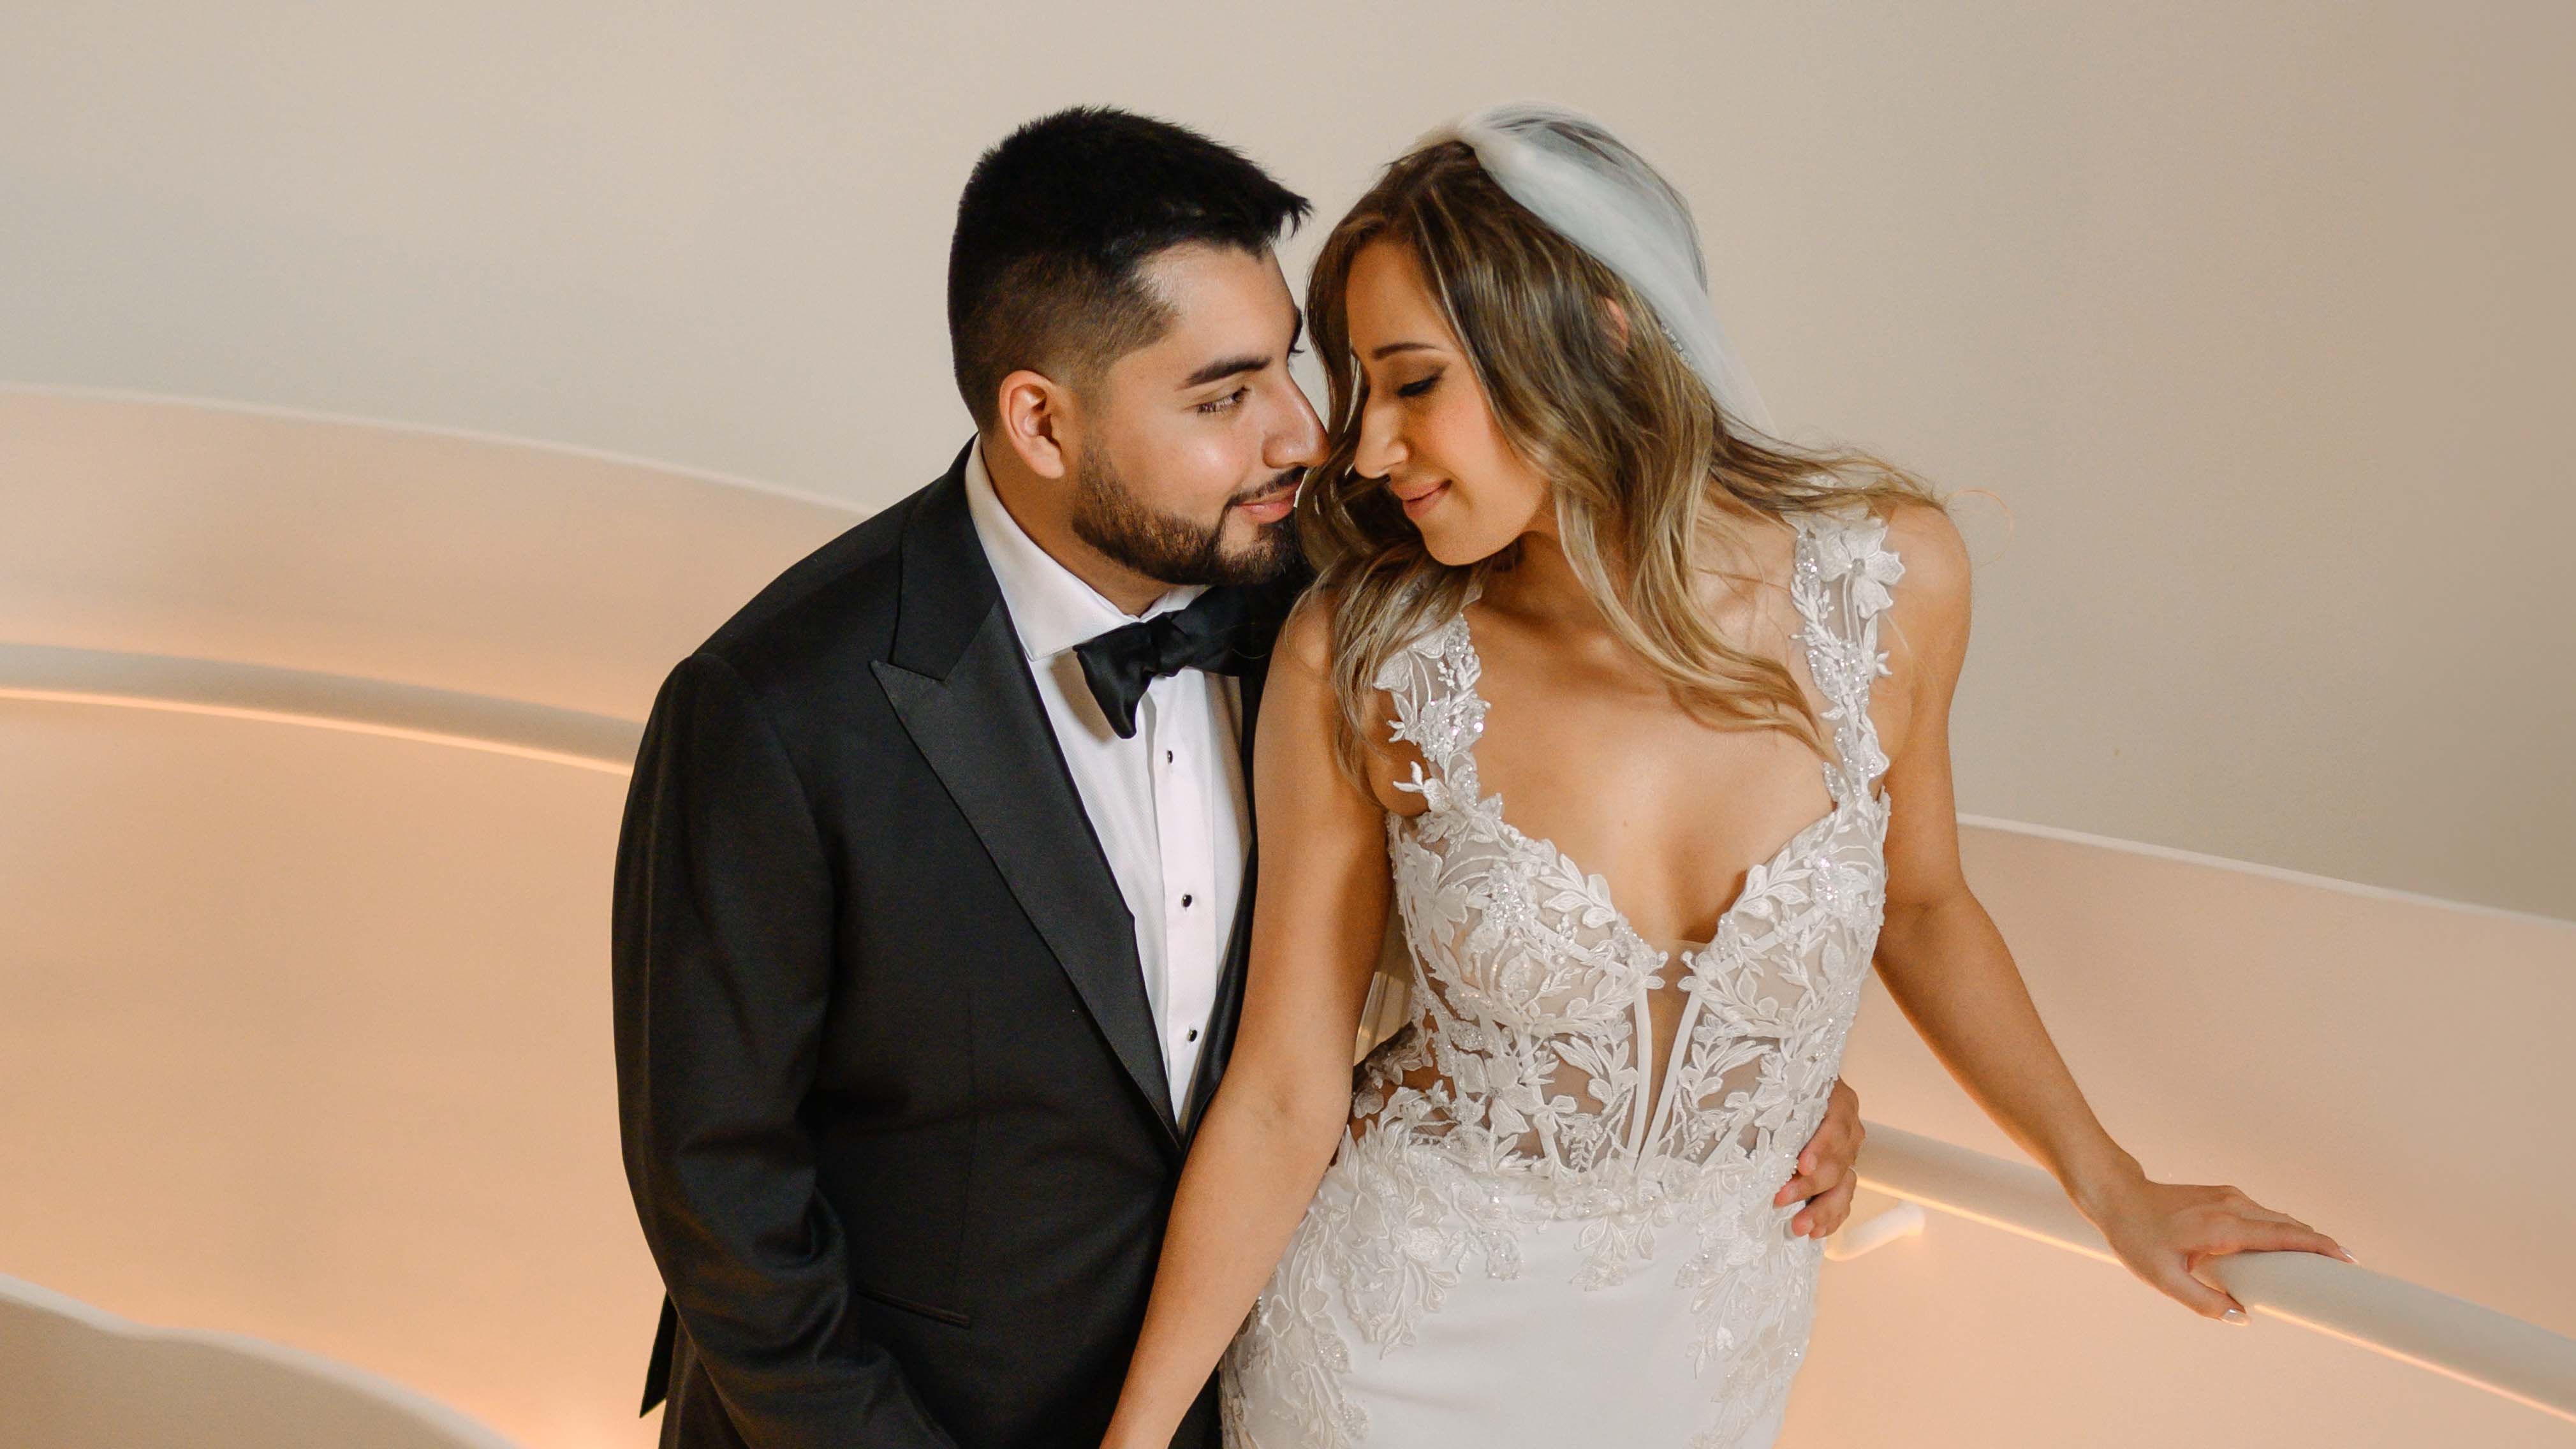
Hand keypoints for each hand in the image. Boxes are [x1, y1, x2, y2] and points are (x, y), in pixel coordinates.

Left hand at [1773, 1076, 1863, 1238]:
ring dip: (1823, 1209)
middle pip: (1838, 1160)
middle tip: (1781, 1198)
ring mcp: (1847, 1151)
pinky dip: (1831, 1216)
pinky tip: (1816, 1230)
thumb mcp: (1771, 1088)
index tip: (1801, 1166)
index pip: (1834, 1125)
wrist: (1787, 1091)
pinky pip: (1844, 1198)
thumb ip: (1762, 1102)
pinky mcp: (1842, 1172)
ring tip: (1800, 1226)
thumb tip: (1730, 1119)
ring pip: (1845, 1184)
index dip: (1821, 1148)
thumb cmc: (1775, 1087)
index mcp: (1835, 1099)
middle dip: (1810, 1184)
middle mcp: (1847, 1126)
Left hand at [2080, 1168, 2356, 1322]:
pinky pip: (2263, 1215)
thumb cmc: (2136, 1237)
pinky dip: (2281, 1231)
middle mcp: (2232, 1206)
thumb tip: (2241, 1317)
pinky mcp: (2225, 1196)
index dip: (2318, 1247)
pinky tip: (2287, 1252)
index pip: (2282, 1235)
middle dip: (2319, 1247)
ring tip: (2324, 1267)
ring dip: (2300, 1239)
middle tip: (2347, 1273)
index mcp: (2222, 1227)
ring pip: (2277, 1219)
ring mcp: (2230, 1197)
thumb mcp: (2163, 1278)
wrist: (2116, 1196)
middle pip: (2288, 1226)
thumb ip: (2203, 1301)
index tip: (2347, 1261)